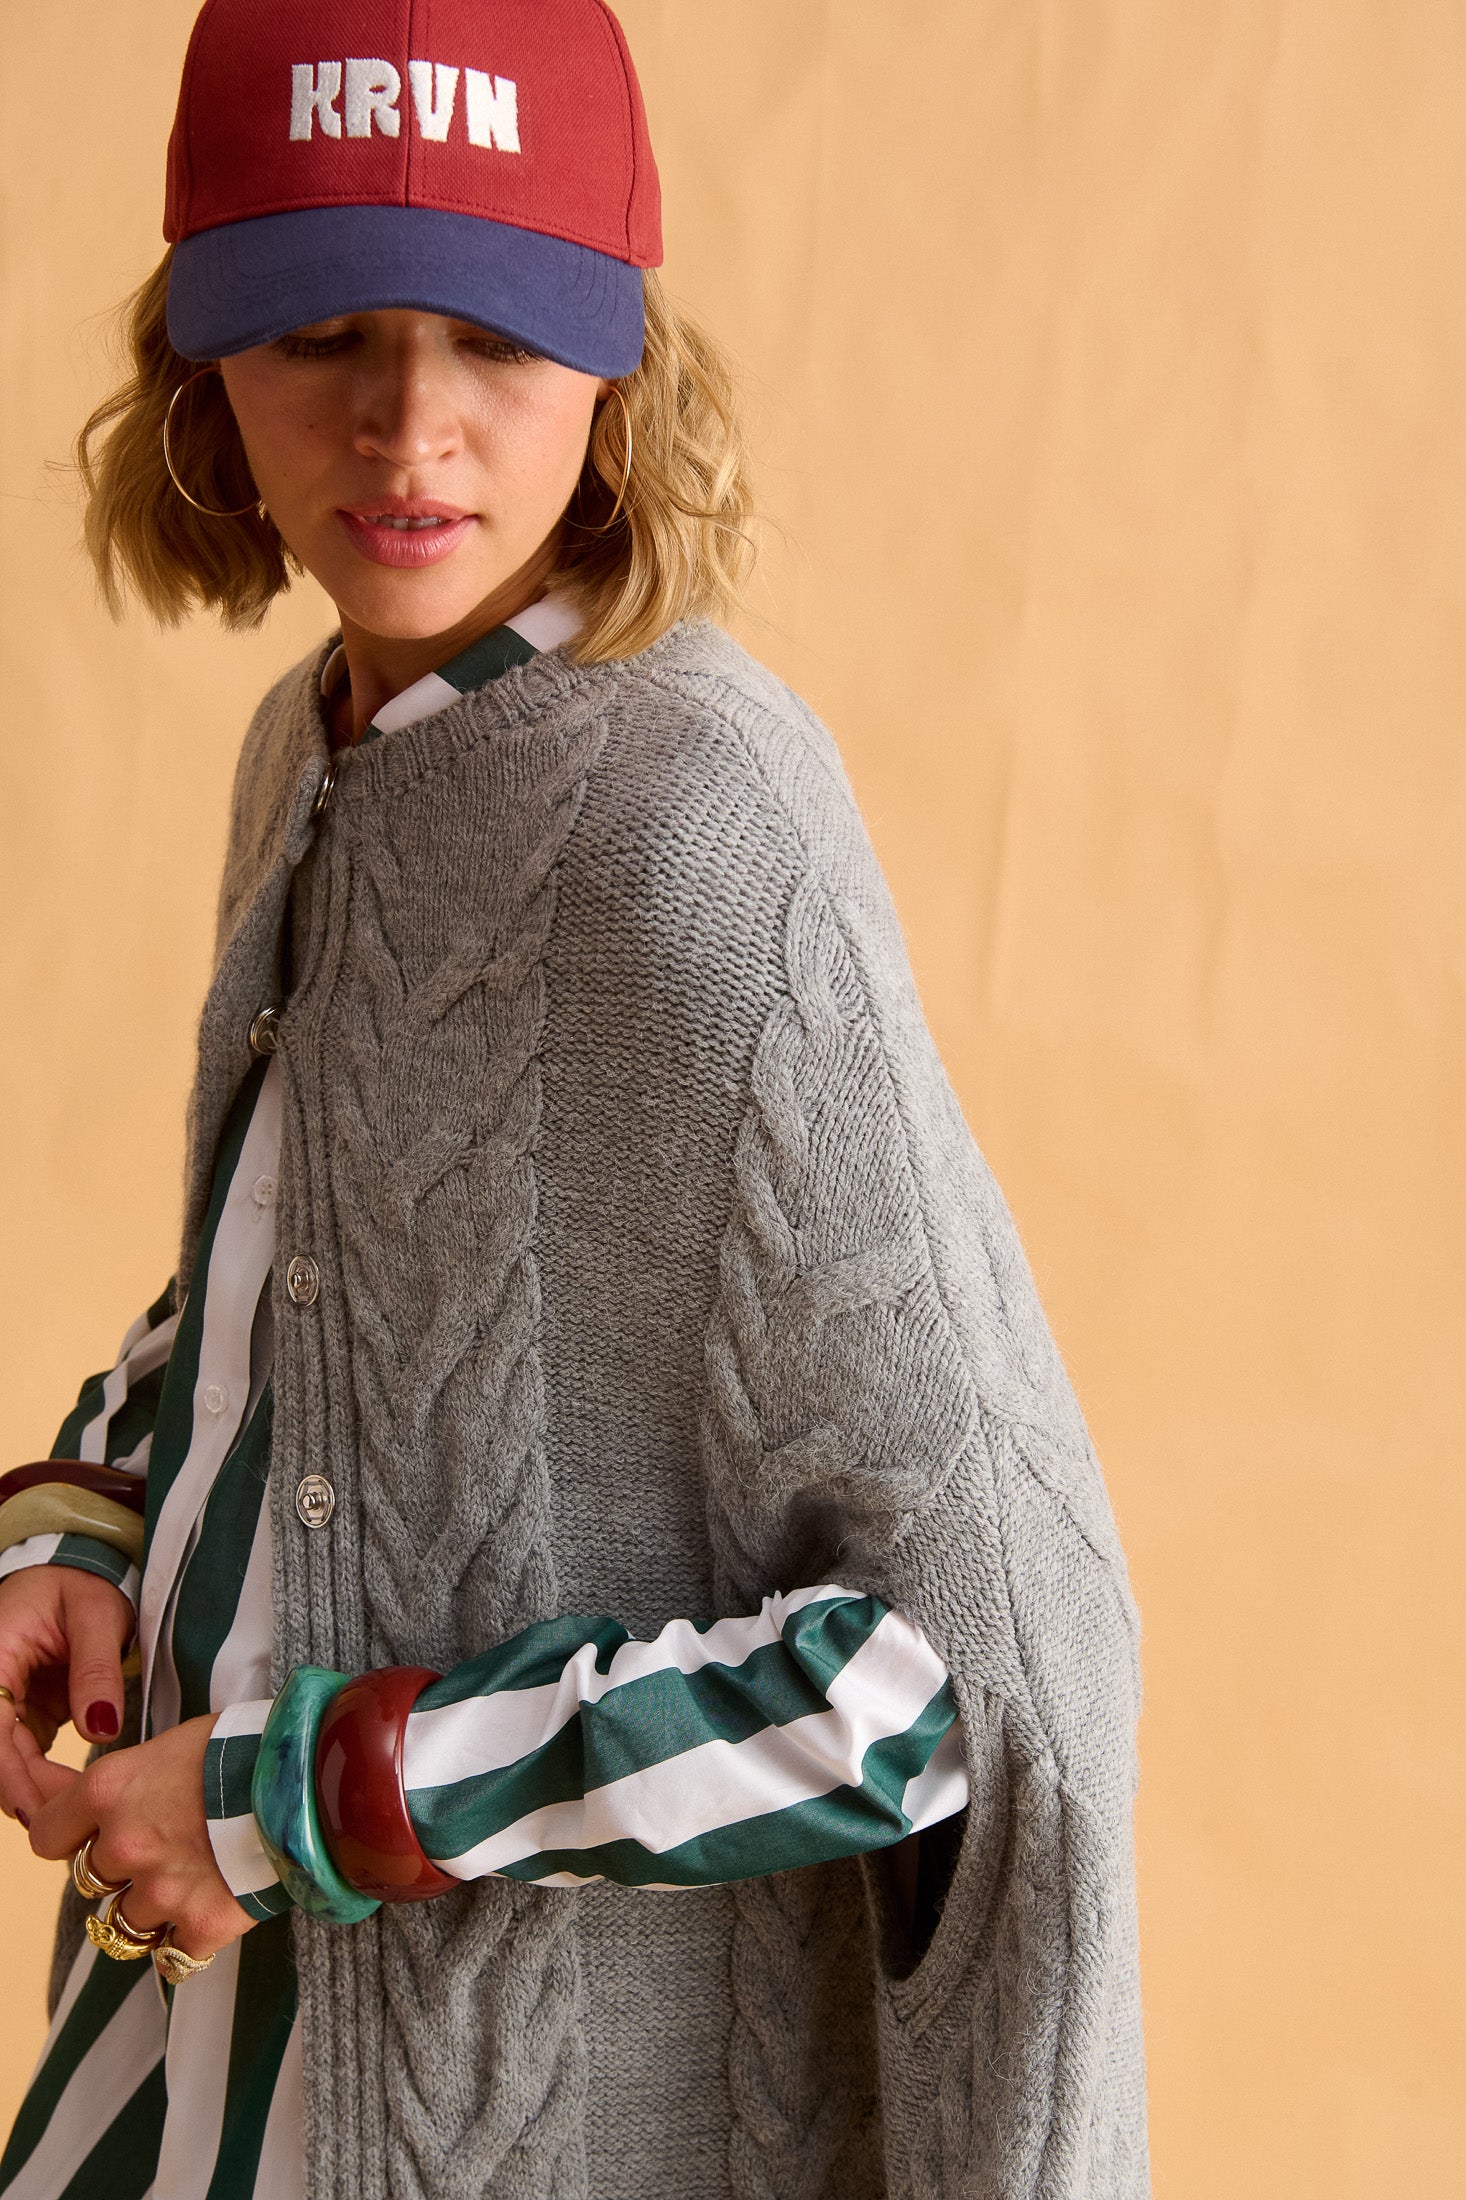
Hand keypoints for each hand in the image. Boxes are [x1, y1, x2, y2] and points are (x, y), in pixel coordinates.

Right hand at [0, 1566, 134, 1824]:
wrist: (75, 1571)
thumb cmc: (82, 1583)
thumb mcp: (98, 1615)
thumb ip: (96, 1670)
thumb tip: (100, 1729)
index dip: (8, 1777)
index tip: (37, 1812)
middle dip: (26, 1792)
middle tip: (72, 1822)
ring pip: (3, 1764)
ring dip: (35, 1791)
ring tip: (79, 1812)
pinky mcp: (15, 1716)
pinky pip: (19, 1759)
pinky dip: (42, 1780)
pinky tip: (74, 1794)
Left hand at [28, 1715, 257, 1961]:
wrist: (310, 1777)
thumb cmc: (245, 1747)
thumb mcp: (173, 1745)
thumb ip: (130, 1783)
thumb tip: (104, 1805)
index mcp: (109, 1790)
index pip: (46, 1837)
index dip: (69, 1838)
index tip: (89, 1836)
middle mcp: (124, 1844)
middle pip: (90, 1881)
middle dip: (119, 1870)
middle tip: (160, 1849)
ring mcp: (162, 1890)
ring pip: (127, 1925)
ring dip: (154, 1908)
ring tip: (194, 1880)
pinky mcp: (202, 1924)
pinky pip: (173, 1960)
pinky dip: (188, 1944)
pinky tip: (211, 1913)